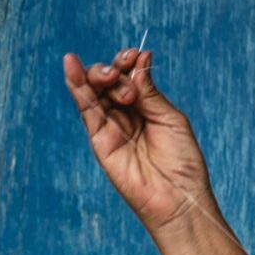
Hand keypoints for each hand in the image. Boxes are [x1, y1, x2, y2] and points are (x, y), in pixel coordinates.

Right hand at [61, 47, 212, 232]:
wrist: (179, 198)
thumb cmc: (183, 162)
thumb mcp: (170, 118)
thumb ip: (149, 91)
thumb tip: (140, 57)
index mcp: (146, 108)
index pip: (129, 76)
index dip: (129, 63)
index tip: (137, 56)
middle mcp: (126, 116)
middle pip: (108, 81)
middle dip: (114, 71)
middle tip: (126, 83)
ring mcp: (111, 128)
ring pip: (94, 92)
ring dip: (98, 75)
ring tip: (109, 76)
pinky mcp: (100, 141)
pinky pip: (85, 110)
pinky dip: (77, 86)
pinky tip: (72, 65)